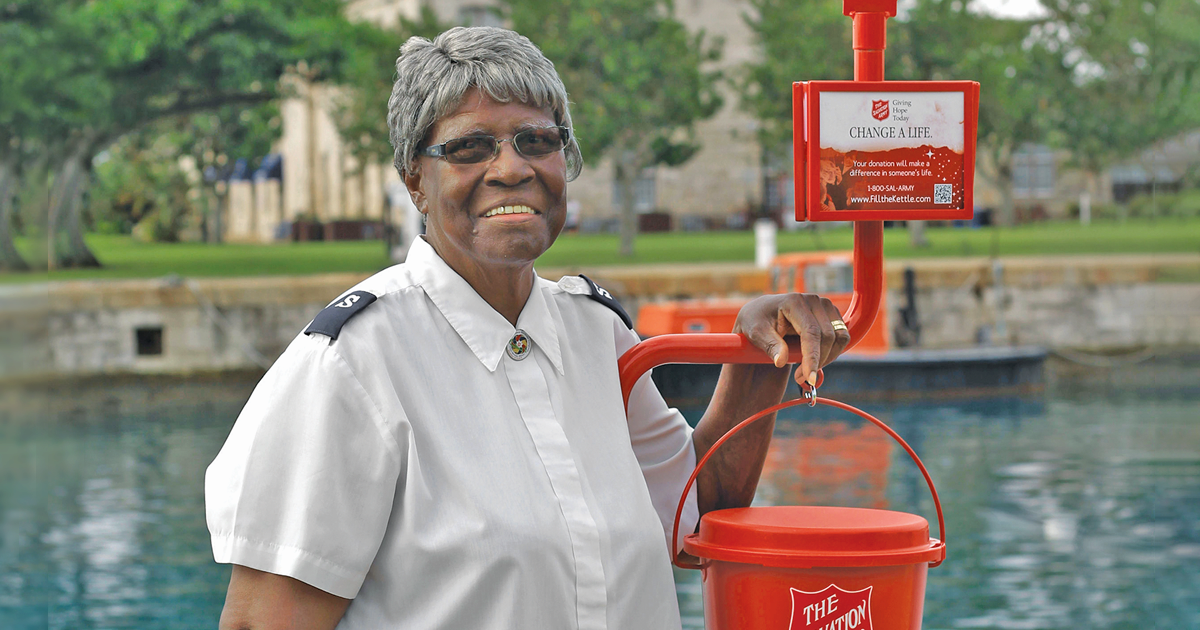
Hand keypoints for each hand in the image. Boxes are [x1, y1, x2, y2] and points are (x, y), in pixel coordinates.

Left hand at [731, 294, 851, 387]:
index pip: (811, 332)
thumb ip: (770, 345)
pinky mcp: (832, 315)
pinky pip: (841, 337)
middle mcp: (813, 300)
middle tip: (800, 378)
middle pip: (828, 337)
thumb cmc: (757, 321)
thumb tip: (781, 361)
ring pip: (839, 338)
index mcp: (794, 302)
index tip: (809, 378)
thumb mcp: (756, 333)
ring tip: (806, 371)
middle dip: (817, 362)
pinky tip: (815, 361)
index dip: (812, 357)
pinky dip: (831, 353)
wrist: (762, 313)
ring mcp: (825, 306)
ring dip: (827, 359)